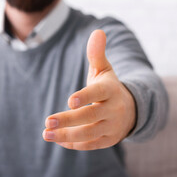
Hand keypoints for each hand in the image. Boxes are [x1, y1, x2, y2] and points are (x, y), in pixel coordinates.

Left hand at [42, 30, 135, 149]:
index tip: (70, 101)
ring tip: (45, 134)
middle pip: (90, 117)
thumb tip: (97, 31)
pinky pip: (89, 144)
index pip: (98, 94)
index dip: (85, 97)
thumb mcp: (104, 70)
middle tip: (48, 120)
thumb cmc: (109, 88)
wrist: (130, 111)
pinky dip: (72, 143)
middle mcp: (113, 110)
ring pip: (88, 134)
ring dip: (66, 135)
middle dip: (68, 120)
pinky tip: (56, 139)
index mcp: (111, 90)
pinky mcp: (107, 140)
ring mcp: (111, 127)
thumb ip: (97, 53)